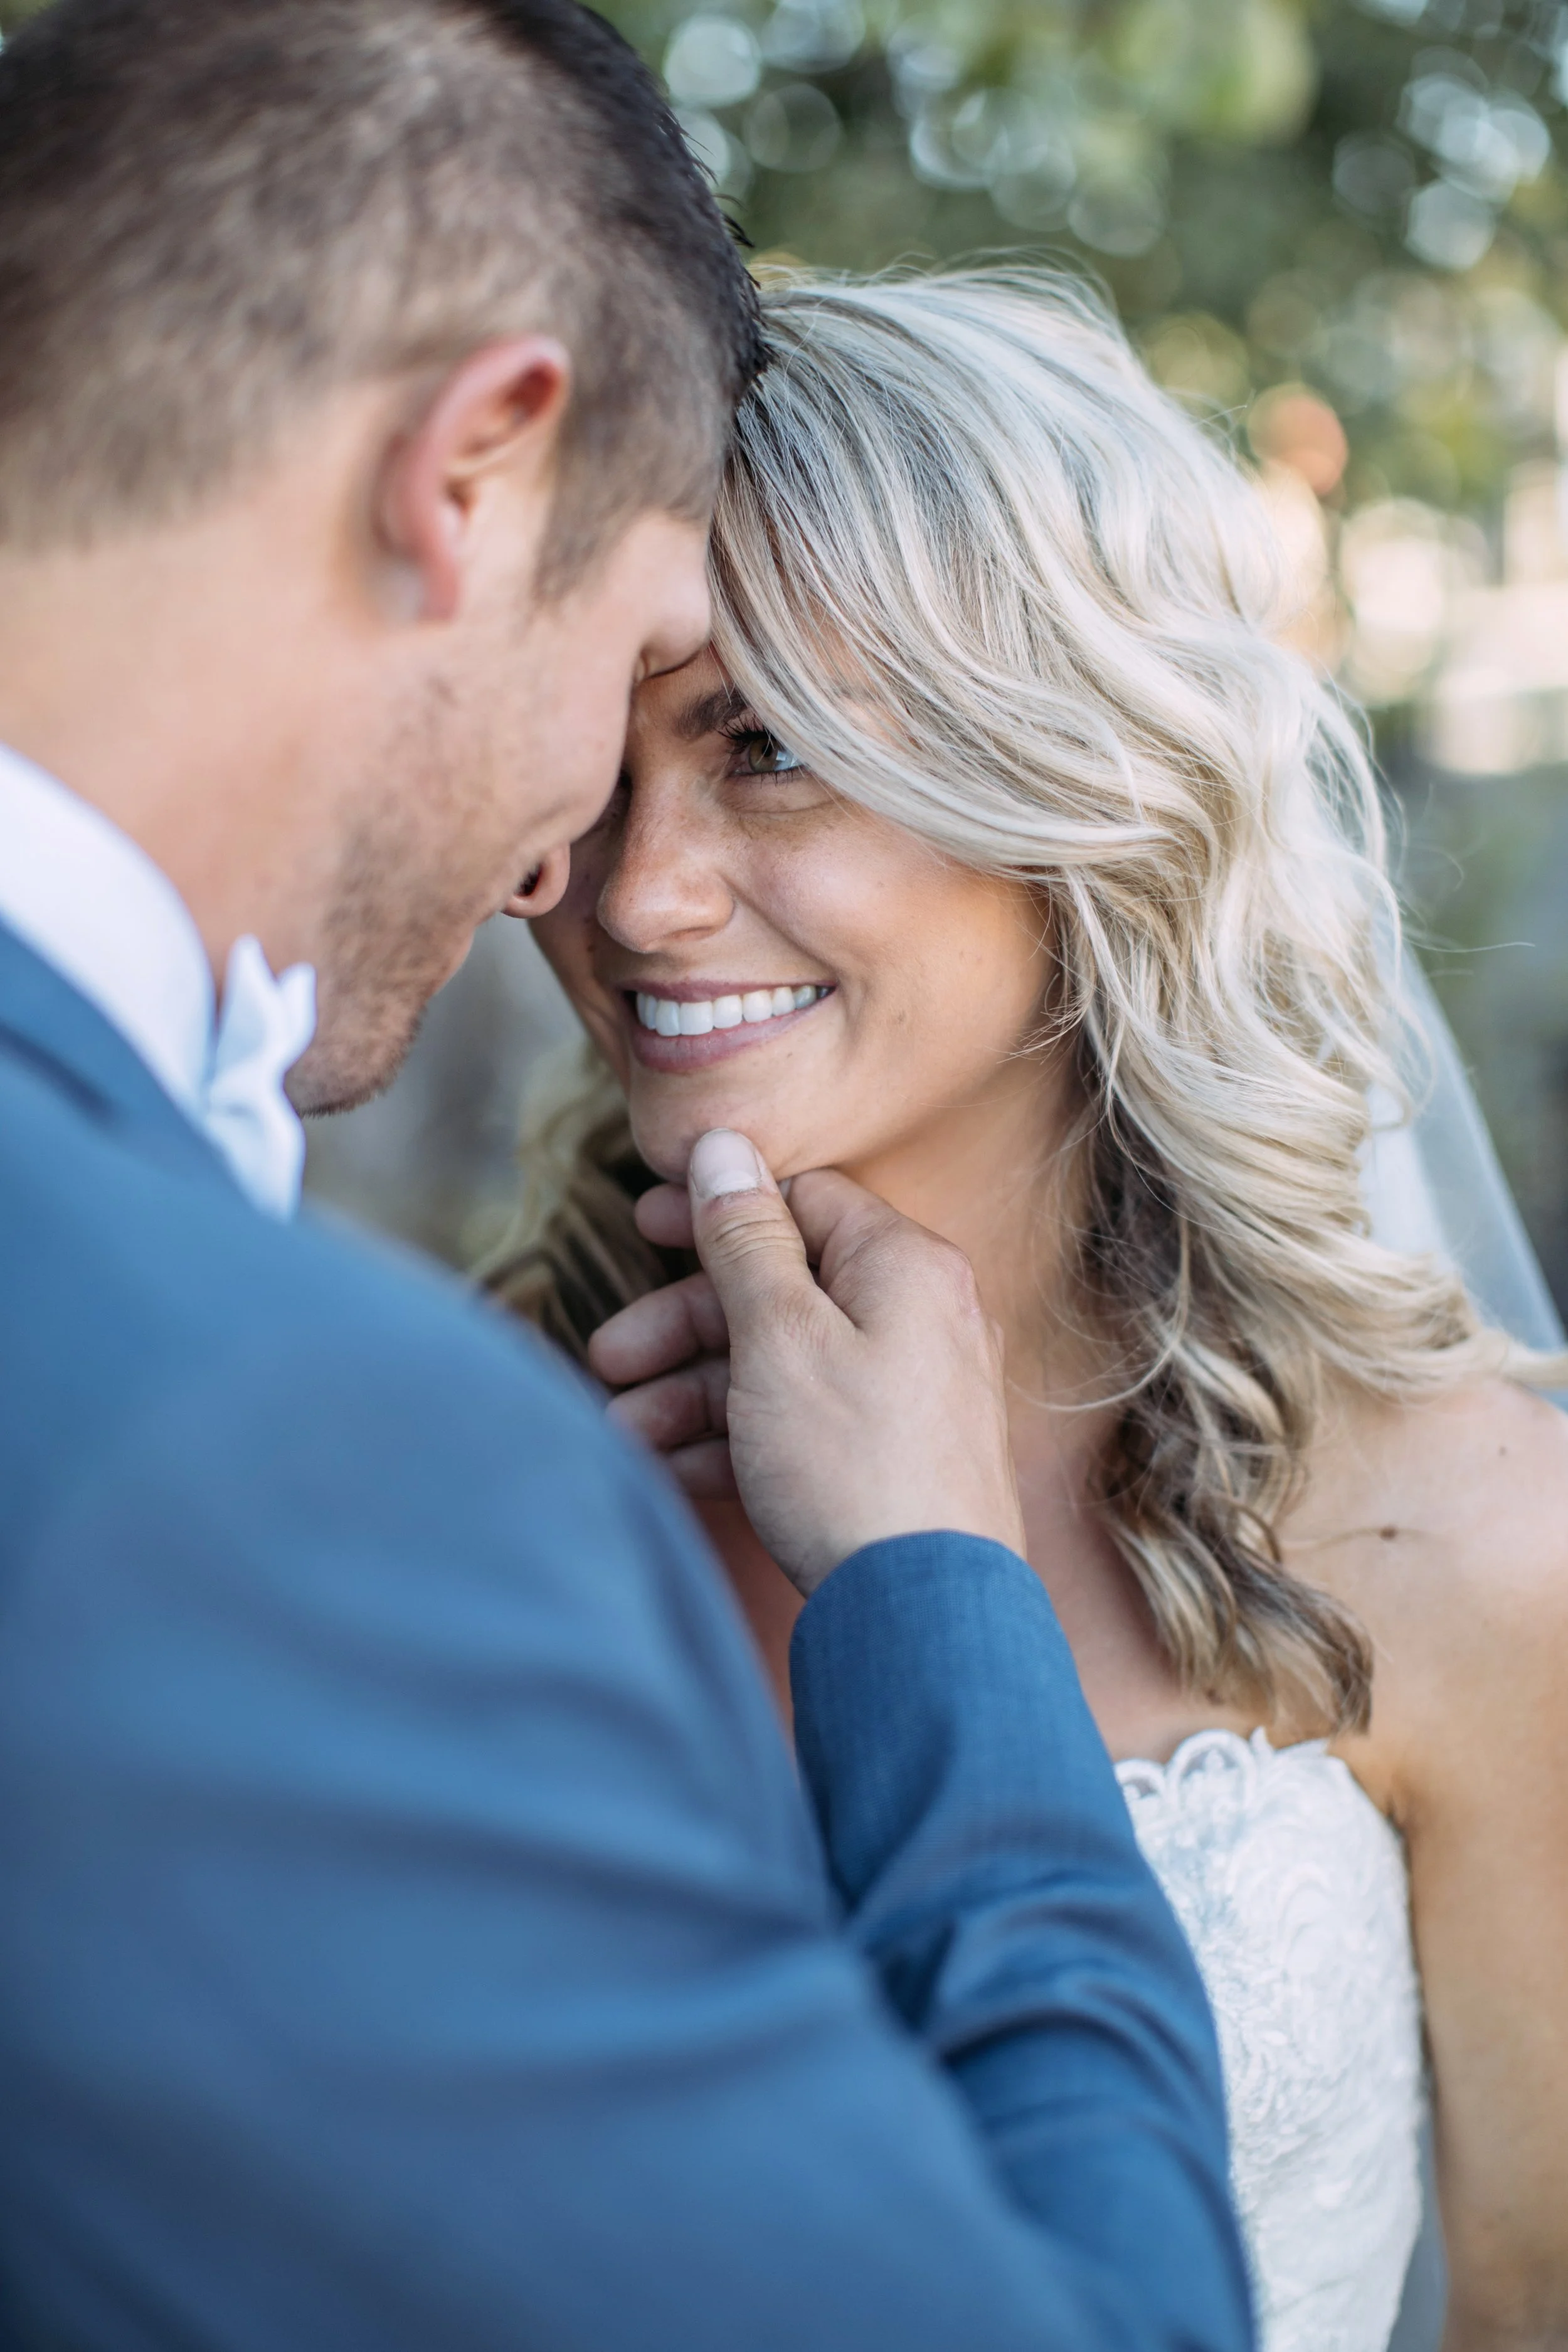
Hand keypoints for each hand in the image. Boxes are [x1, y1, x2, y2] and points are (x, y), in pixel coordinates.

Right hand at [588, 1131, 1025, 1596]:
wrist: (924, 1618)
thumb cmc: (853, 1464)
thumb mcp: (780, 1335)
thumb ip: (745, 1239)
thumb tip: (725, 1144)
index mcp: (904, 1266)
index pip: (802, 1201)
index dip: (717, 1210)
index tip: (644, 1224)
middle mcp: (918, 1319)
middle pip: (778, 1291)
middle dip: (681, 1328)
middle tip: (608, 1357)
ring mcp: (907, 1394)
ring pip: (777, 1367)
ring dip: (690, 1396)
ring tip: (623, 1436)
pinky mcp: (890, 1460)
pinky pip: (799, 1426)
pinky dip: (733, 1442)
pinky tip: (670, 1473)